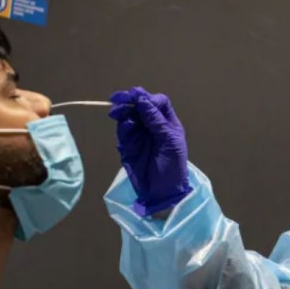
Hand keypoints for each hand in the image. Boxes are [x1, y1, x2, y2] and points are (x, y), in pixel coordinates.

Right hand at [108, 87, 191, 216]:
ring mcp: (140, 135)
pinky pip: (123, 130)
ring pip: (129, 116)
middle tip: (117, 98)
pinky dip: (123, 126)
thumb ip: (156, 120)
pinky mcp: (128, 145)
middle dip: (130, 100)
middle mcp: (153, 126)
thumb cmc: (172, 167)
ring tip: (116, 112)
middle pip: (140, 106)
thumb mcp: (169, 142)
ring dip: (123, 111)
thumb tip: (143, 99)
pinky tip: (124, 127)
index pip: (158, 103)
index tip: (137, 97)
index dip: (148, 98)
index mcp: (167, 124)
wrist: (162, 191)